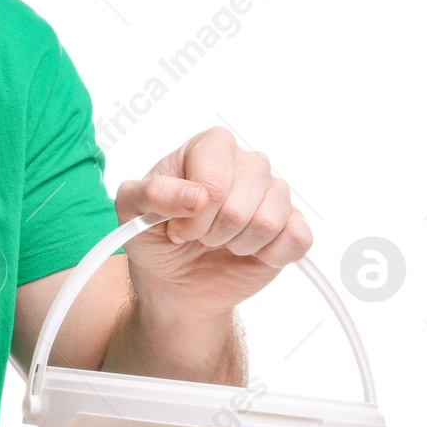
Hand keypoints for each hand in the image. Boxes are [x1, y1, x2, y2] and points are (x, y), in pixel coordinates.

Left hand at [113, 127, 311, 321]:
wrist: (175, 278)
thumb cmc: (154, 236)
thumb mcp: (130, 211)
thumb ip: (151, 194)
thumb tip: (196, 196)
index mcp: (208, 147)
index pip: (213, 182)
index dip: (194, 216)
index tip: (177, 228)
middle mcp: (246, 162)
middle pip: (239, 206)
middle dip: (211, 234)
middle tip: (198, 237)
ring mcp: (273, 192)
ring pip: (267, 222)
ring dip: (236, 244)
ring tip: (220, 242)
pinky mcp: (292, 224)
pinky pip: (296, 239)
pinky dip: (266, 255)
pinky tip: (248, 251)